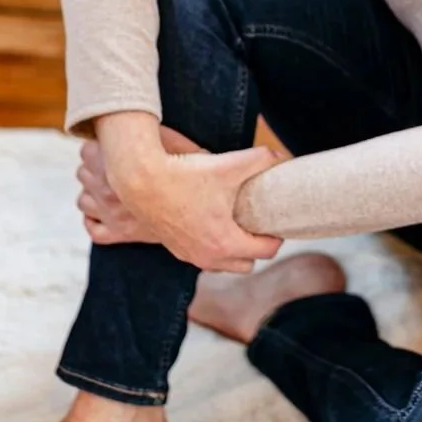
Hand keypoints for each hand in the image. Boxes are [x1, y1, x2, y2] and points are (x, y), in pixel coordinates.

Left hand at [76, 127, 199, 247]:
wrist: (207, 211)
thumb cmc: (195, 171)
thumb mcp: (174, 140)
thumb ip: (151, 129)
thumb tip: (137, 113)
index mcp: (114, 165)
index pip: (86, 150)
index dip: (99, 145)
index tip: (111, 144)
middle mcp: (107, 192)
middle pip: (82, 173)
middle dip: (95, 167)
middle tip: (114, 163)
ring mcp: (111, 216)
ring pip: (83, 201)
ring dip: (92, 191)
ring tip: (111, 184)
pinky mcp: (119, 234)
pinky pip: (93, 228)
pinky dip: (95, 219)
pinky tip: (106, 210)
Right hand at [78, 125, 283, 271]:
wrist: (140, 179)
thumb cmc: (186, 174)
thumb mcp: (230, 164)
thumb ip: (261, 159)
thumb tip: (280, 157)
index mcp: (226, 244)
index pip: (267, 251)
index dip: (277, 235)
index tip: (275, 219)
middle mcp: (208, 257)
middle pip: (246, 265)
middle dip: (256, 246)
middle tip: (257, 221)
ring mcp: (188, 255)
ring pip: (223, 265)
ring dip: (232, 249)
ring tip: (235, 222)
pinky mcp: (173, 248)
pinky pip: (202, 257)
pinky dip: (211, 246)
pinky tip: (210, 220)